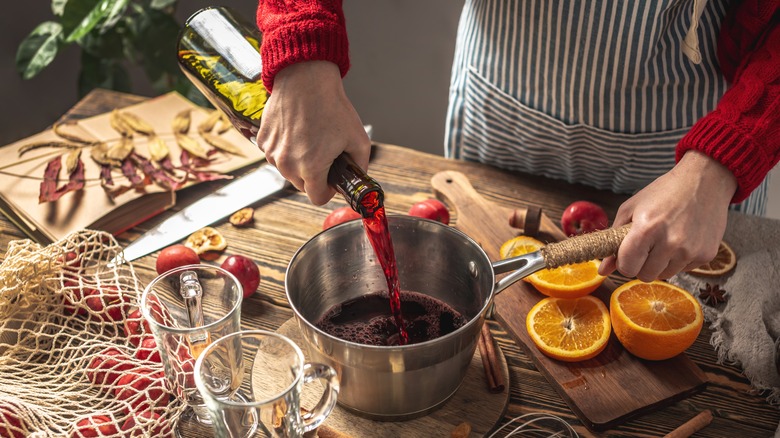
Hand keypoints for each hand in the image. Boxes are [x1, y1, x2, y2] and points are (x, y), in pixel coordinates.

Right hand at [256, 61, 370, 204]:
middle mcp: (287, 164)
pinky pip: (275, 155)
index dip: (329, 191)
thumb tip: (357, 176)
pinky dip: (285, 149)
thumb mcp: (358, 139)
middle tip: (325, 155)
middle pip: (302, 186)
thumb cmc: (331, 106)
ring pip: (287, 171)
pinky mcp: (262, 140)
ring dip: (298, 163)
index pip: (317, 198)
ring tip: (310, 139)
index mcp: (311, 167)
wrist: (305, 77)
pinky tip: (296, 131)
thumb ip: (360, 165)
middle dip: (315, 176)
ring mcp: (271, 153)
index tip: (333, 179)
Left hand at [598, 151, 736, 280]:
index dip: (624, 262)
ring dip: (660, 263)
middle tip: (646, 246)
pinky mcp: (707, 255)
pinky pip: (684, 270)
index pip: (627, 267)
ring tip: (665, 240)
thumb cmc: (664, 192)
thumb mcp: (631, 209)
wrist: (704, 180)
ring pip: (664, 275)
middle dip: (641, 264)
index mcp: (646, 229)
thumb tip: (603, 270)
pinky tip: (682, 239)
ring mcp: (691, 250)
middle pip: (645, 276)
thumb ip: (614, 240)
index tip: (628, 253)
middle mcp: (670, 243)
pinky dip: (679, 259)